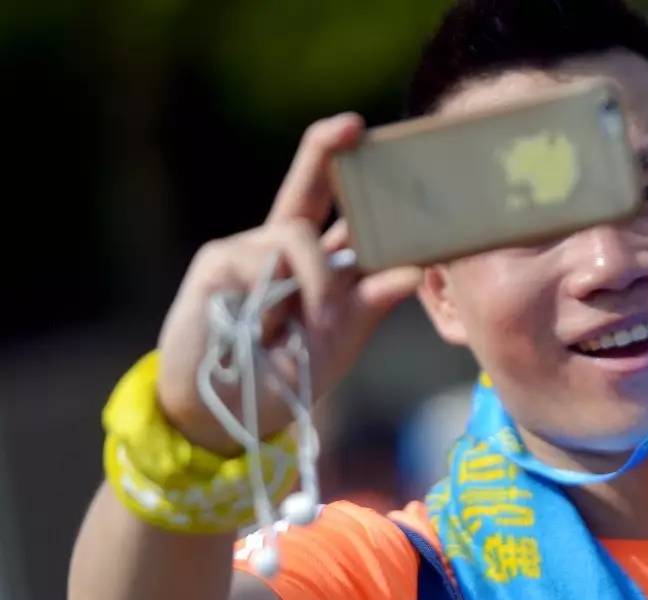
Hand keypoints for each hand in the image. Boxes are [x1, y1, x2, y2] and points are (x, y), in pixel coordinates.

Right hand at [155, 113, 421, 453]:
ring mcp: (248, 251)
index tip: (361, 129)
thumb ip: (371, 302)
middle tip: (351, 126)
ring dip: (315, 283)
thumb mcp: (339, 339)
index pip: (337, 210)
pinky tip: (264, 331)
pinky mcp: (219, 262)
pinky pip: (262, 265)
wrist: (226, 411)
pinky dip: (274, 302)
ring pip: (295, 235)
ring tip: (303, 329)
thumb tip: (414, 269)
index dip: (345, 169)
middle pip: (305, 187)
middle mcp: (281, 246)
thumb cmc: (285, 374)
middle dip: (325, 150)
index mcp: (316, 263)